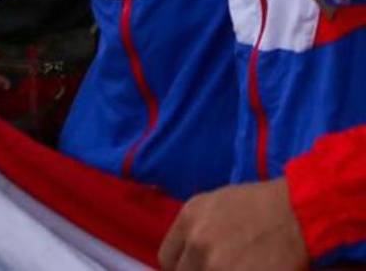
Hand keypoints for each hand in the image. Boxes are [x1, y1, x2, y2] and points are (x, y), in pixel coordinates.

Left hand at [158, 179, 306, 270]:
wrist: (300, 212)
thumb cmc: (263, 205)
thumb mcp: (217, 204)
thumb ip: (197, 228)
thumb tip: (188, 253)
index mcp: (189, 218)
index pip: (167, 259)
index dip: (183, 268)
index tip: (196, 269)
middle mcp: (198, 241)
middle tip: (222, 266)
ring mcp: (218, 263)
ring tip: (242, 266)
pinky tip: (254, 270)